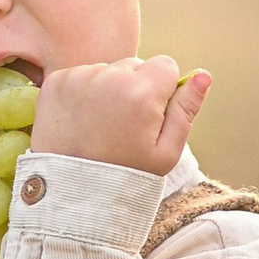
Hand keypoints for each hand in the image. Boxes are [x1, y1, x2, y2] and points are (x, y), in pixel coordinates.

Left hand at [30, 54, 210, 175]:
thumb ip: (186, 110)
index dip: (164, 90)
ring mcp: (78, 78)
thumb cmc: (126, 176)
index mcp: (141, 92)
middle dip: (135, 88)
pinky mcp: (55, 83)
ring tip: (100, 128)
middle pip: (134, 65)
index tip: (151, 116)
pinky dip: (82, 93)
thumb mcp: (166, 152)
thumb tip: (203, 75)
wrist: (72, 194)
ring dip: (107, 90)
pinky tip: (81, 122)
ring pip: (106, 70)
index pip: (166, 65)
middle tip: (123, 127)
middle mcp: (108, 76)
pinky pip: (79, 75)